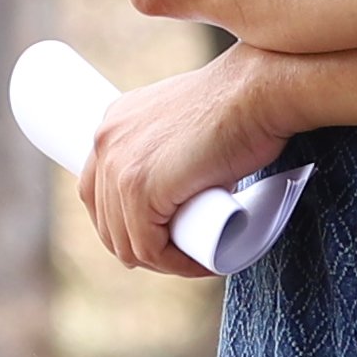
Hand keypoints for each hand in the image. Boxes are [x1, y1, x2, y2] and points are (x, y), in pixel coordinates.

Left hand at [76, 45, 282, 282]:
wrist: (258, 92)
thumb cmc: (239, 106)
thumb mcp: (187, 124)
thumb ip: (173, 145)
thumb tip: (180, 186)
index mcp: (113, 124)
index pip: (99, 191)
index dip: (125, 223)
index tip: (162, 236)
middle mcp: (106, 140)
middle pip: (107, 221)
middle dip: (142, 248)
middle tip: (185, 254)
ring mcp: (119, 165)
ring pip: (127, 241)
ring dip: (163, 261)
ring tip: (198, 259)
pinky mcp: (139, 187)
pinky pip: (148, 247)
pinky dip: (174, 264)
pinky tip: (199, 263)